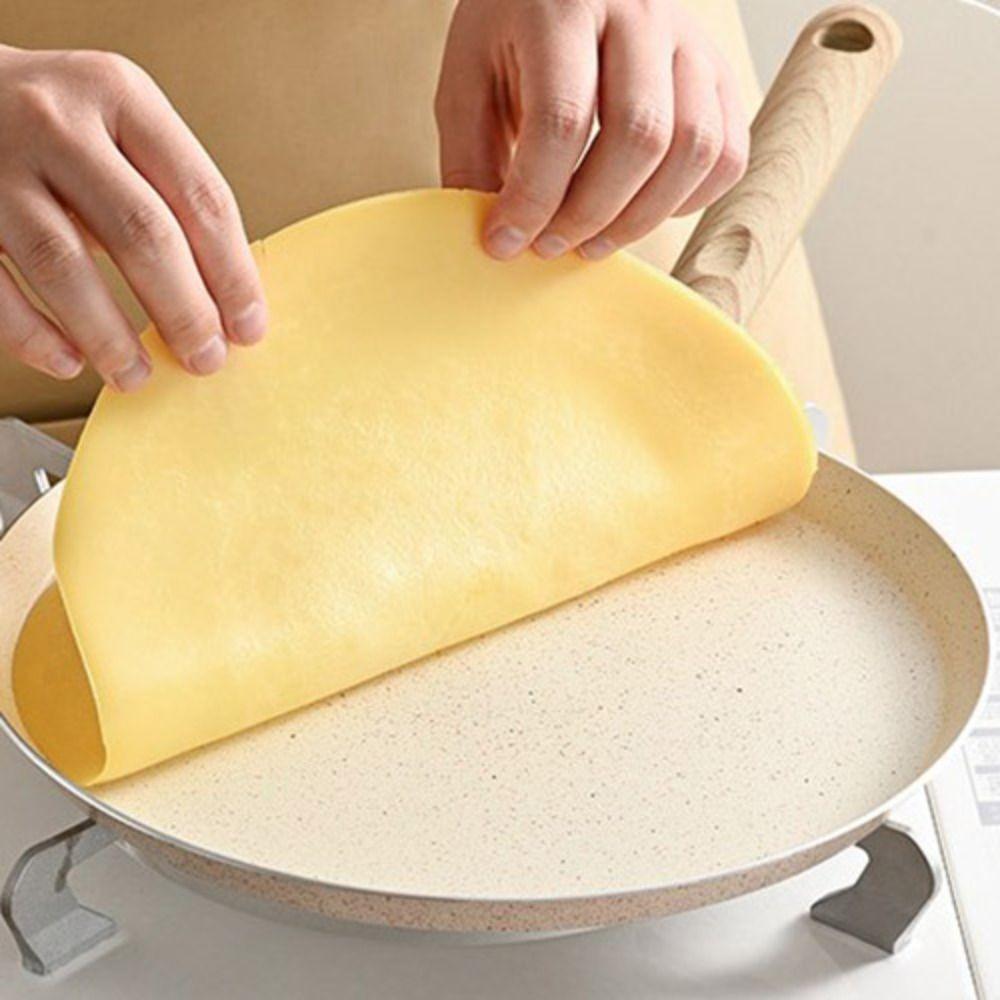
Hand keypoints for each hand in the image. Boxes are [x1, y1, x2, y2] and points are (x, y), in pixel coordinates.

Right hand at [0, 46, 264, 388]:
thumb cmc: (55, 124)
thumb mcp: (118, 127)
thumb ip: (166, 196)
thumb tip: (223, 304)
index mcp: (121, 95)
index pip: (201, 197)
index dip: (233, 274)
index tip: (248, 327)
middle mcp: (56, 121)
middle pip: (142, 232)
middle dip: (184, 311)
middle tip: (204, 359)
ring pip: (64, 263)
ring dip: (109, 335)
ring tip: (136, 375)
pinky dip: (33, 334)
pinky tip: (68, 362)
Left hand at [435, 0, 749, 261]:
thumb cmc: (512, 38)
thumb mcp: (467, 84)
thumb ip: (472, 158)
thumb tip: (497, 242)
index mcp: (562, 7)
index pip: (562, 118)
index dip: (534, 197)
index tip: (506, 241)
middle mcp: (639, 13)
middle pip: (640, 135)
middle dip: (590, 214)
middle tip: (549, 247)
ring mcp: (689, 42)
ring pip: (694, 149)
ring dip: (639, 219)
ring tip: (591, 242)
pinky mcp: (718, 74)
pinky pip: (726, 155)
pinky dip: (686, 202)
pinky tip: (638, 211)